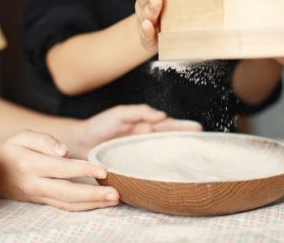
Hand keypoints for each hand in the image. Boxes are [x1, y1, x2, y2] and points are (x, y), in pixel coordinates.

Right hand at [0, 130, 118, 210]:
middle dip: (93, 195)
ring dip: (91, 204)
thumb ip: (44, 140)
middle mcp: (34, 184)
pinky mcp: (40, 201)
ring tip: (114, 200)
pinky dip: (82, 207)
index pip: (61, 169)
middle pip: (67, 193)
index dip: (83, 170)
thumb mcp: (22, 136)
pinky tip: (99, 203)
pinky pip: (63, 206)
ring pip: (66, 204)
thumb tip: (64, 150)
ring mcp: (38, 196)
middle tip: (115, 194)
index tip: (103, 170)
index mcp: (31, 164)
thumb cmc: (10, 149)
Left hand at [76, 104, 201, 158]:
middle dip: (187, 139)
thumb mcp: (118, 114)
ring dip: (178, 152)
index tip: (199, 129)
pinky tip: (173, 171)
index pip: (168, 125)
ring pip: (164, 151)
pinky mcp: (133, 164)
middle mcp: (145, 138)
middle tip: (204, 141)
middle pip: (171, 138)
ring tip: (195, 156)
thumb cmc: (98, 126)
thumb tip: (161, 115)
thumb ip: (138, 112)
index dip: (183, 126)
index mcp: (144, 124)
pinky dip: (164, 166)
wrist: (80, 142)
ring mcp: (140, 151)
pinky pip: (152, 165)